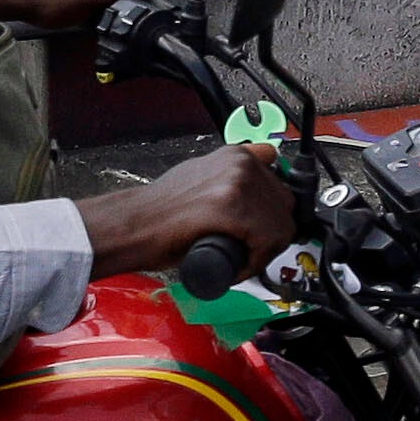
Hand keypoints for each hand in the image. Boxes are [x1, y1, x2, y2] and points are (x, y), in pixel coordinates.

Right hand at [76, 145, 295, 277]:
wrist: (134, 224)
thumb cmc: (161, 209)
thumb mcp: (202, 173)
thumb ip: (232, 171)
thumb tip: (263, 165)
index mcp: (238, 154)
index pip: (281, 184)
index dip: (271, 214)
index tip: (260, 228)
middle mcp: (241, 164)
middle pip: (285, 207)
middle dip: (270, 233)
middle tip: (246, 249)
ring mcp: (238, 184)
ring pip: (281, 228)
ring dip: (263, 251)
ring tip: (238, 259)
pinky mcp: (234, 209)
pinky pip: (267, 242)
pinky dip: (255, 262)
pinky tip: (235, 266)